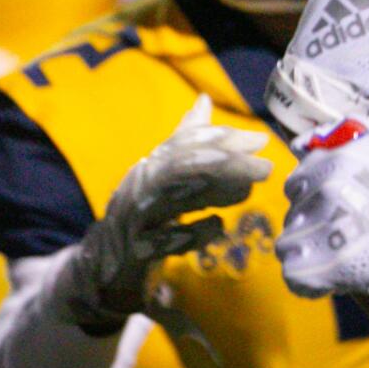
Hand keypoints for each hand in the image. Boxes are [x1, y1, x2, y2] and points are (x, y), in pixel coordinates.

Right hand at [53, 94, 271, 330]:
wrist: (104, 266)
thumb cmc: (141, 217)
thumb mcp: (163, 178)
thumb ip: (184, 143)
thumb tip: (203, 101)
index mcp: (149, 167)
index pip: (185, 143)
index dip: (221, 138)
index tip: (259, 140)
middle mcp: (138, 186)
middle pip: (180, 165)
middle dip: (224, 162)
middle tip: (264, 167)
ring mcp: (134, 218)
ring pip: (172, 196)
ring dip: (212, 192)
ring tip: (246, 191)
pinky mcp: (135, 251)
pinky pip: (166, 239)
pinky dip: (194, 231)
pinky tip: (217, 226)